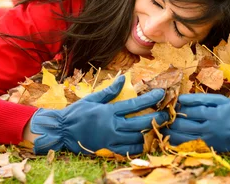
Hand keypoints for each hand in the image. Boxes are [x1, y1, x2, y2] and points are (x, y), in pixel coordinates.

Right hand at [30, 75, 168, 154]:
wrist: (62, 131)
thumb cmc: (76, 113)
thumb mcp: (92, 98)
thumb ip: (110, 90)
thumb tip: (123, 78)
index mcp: (108, 111)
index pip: (134, 104)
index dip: (150, 99)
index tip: (161, 93)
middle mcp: (112, 126)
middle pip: (141, 122)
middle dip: (157, 118)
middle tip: (167, 114)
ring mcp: (111, 139)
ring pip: (137, 138)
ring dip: (150, 132)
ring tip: (159, 127)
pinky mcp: (108, 149)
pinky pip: (129, 150)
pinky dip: (139, 146)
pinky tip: (145, 141)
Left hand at [163, 94, 229, 151]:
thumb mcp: (220, 100)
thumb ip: (201, 99)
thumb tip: (182, 98)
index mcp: (212, 113)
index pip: (190, 110)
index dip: (178, 107)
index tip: (169, 104)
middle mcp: (209, 127)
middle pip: (185, 125)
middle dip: (172, 120)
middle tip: (161, 116)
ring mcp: (209, 139)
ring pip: (185, 137)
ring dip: (172, 132)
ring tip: (162, 128)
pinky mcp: (209, 148)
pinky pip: (190, 146)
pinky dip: (179, 143)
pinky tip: (171, 140)